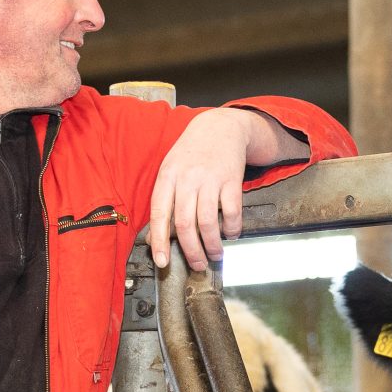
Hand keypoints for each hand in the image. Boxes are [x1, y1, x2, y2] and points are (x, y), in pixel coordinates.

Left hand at [147, 108, 278, 273]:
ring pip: (208, 222)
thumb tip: (158, 237)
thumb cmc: (192, 153)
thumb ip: (164, 200)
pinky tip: (230, 233)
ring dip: (212, 245)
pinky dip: (232, 229)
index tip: (162, 262)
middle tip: (197, 264)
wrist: (221, 127)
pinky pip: (232, 212)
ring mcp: (210, 179)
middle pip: (186, 224)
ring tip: (214, 255)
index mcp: (167, 177)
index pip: (160, 215)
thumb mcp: (170, 169)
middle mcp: (187, 178)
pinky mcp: (232, 180)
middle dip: (191, 251)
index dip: (159, 241)